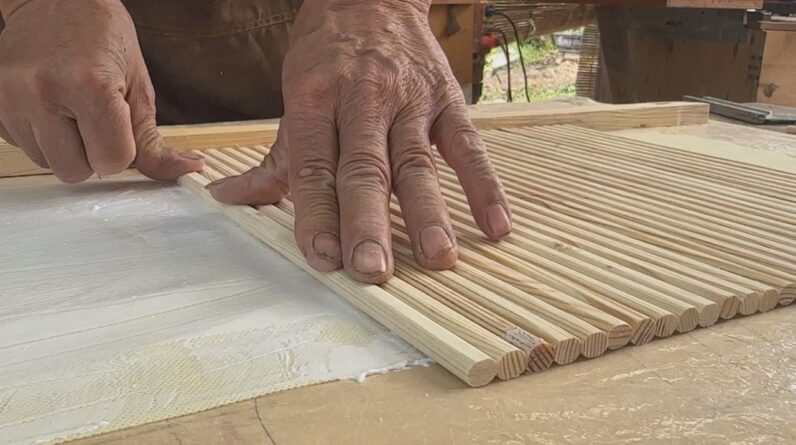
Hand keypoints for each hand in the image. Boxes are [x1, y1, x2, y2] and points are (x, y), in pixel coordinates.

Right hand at [0, 0, 203, 182]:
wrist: (56, 1)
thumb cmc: (103, 39)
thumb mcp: (139, 88)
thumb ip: (154, 141)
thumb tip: (188, 170)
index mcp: (88, 85)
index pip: (112, 161)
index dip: (122, 148)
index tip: (118, 121)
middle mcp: (41, 91)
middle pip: (75, 171)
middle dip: (92, 153)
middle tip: (93, 117)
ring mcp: (9, 97)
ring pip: (47, 163)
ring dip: (65, 146)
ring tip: (70, 108)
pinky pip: (24, 148)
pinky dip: (41, 136)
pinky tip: (49, 106)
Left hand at [208, 0, 510, 283]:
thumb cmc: (328, 54)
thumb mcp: (294, 95)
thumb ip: (275, 157)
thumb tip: (228, 199)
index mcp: (315, 98)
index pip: (314, 166)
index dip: (317, 214)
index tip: (322, 258)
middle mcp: (363, 99)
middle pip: (366, 168)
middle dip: (367, 222)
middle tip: (371, 269)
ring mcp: (411, 100)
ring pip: (417, 161)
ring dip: (428, 211)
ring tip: (436, 256)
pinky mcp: (448, 100)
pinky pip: (469, 145)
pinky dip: (484, 185)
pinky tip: (496, 225)